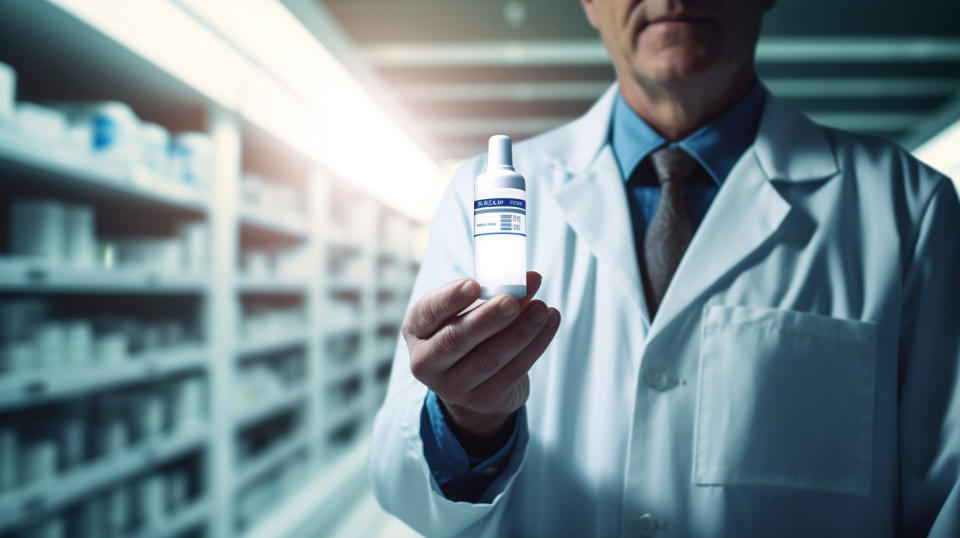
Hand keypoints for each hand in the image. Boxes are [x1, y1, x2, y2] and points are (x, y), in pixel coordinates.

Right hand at [403, 272, 560, 454]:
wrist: (476, 381)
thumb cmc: (471, 331)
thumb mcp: (470, 310)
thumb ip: (495, 292)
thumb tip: (531, 279)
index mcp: (417, 330)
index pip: (428, 312)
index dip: (450, 298)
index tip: (473, 284)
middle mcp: (426, 362)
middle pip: (455, 340)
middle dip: (487, 318)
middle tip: (512, 300)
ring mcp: (453, 387)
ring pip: (489, 358)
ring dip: (520, 331)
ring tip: (542, 308)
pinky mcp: (484, 399)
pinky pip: (513, 371)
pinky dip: (535, 345)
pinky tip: (550, 322)